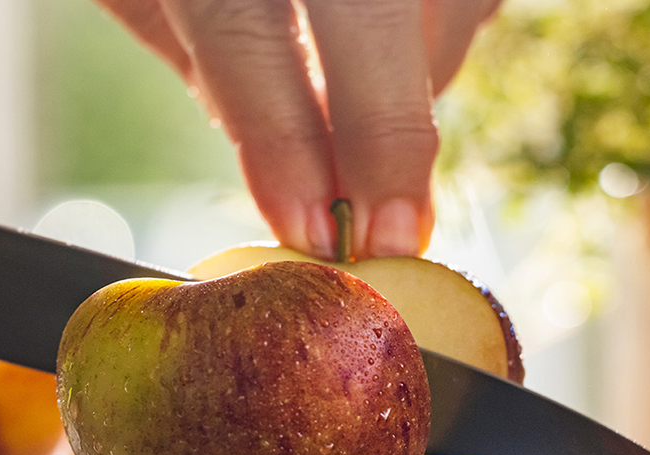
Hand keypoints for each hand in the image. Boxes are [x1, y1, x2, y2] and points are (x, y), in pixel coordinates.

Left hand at [96, 0, 499, 259]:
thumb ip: (207, 54)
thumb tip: (289, 159)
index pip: (252, 35)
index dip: (288, 143)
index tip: (312, 231)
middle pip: (375, 18)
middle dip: (387, 142)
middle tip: (393, 237)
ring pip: (442, 12)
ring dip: (412, 88)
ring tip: (361, 120)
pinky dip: (438, 36)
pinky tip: (390, 45)